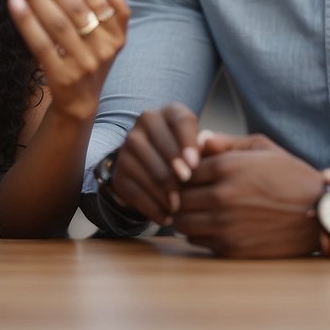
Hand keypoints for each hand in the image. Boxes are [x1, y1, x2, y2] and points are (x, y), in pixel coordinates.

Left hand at [7, 0, 128, 121]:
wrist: (80, 104)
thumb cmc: (88, 62)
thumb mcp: (108, 42)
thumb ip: (111, 15)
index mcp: (116, 40)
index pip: (104, 9)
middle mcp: (102, 52)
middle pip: (77, 13)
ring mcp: (82, 65)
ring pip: (58, 25)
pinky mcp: (61, 77)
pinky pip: (41, 44)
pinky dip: (27, 20)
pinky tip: (15, 2)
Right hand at [108, 103, 202, 225]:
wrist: (156, 164)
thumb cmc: (188, 155)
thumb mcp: (201, 146)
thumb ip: (210, 147)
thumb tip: (205, 148)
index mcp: (169, 112)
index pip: (180, 122)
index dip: (187, 143)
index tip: (194, 166)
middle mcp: (144, 123)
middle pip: (163, 150)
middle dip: (177, 174)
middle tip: (190, 193)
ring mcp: (128, 147)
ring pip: (150, 172)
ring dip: (166, 195)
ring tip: (180, 209)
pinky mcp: (119, 172)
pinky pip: (136, 192)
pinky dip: (152, 207)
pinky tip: (166, 217)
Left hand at [173, 136, 325, 257]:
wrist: (321, 214)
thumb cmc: (292, 177)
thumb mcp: (263, 148)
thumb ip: (227, 142)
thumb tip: (200, 140)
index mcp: (227, 168)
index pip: (183, 170)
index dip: (186, 173)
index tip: (194, 176)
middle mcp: (222, 197)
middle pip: (178, 198)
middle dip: (182, 195)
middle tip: (194, 195)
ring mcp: (225, 225)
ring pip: (182, 223)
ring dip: (187, 216)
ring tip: (202, 211)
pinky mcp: (231, 248)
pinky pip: (198, 241)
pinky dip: (201, 234)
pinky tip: (216, 226)